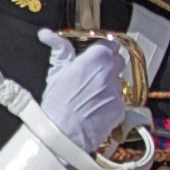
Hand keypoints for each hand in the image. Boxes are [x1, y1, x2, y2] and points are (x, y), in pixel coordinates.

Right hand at [40, 31, 144, 161]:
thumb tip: (47, 34)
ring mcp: (118, 92)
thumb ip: (59, 50)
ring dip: (109, 85)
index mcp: (95, 61)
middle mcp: (111, 74)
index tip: (95, 55)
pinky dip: (111, 102)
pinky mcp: (122, 108)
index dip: (102, 50)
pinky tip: (96, 109)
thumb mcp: (56, 73)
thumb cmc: (56, 105)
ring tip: (90, 96)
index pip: (109, 45)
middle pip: (117, 62)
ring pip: (118, 81)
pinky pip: (120, 100)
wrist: (62, 135)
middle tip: (91, 75)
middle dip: (107, 66)